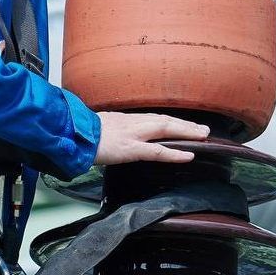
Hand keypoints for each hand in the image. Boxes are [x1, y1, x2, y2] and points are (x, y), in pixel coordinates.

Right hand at [93, 112, 210, 164]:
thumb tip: (121, 135)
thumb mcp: (103, 128)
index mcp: (127, 119)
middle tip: (204, 129)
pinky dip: (174, 153)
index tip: (187, 124)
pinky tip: (188, 155)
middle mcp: (133, 123)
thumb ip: (117, 130)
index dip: (173, 122)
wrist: (71, 135)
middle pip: (165, 121)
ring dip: (186, 132)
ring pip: (166, 130)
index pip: (155, 119)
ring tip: (203, 136)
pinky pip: (157, 151)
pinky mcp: (130, 149)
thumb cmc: (82, 134)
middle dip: (186, 125)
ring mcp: (133, 135)